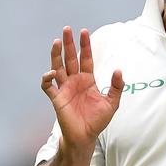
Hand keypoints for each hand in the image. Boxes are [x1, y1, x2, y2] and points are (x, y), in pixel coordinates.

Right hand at [41, 27, 123, 148]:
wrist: (86, 136)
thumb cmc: (97, 120)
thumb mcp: (112, 103)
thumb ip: (116, 87)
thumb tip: (119, 70)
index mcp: (87, 80)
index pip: (85, 59)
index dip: (85, 46)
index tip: (84, 32)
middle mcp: (74, 81)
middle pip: (69, 59)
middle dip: (68, 44)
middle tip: (67, 29)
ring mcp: (64, 89)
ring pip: (57, 67)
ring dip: (56, 55)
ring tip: (57, 41)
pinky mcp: (57, 99)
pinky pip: (48, 86)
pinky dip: (47, 79)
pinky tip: (51, 72)